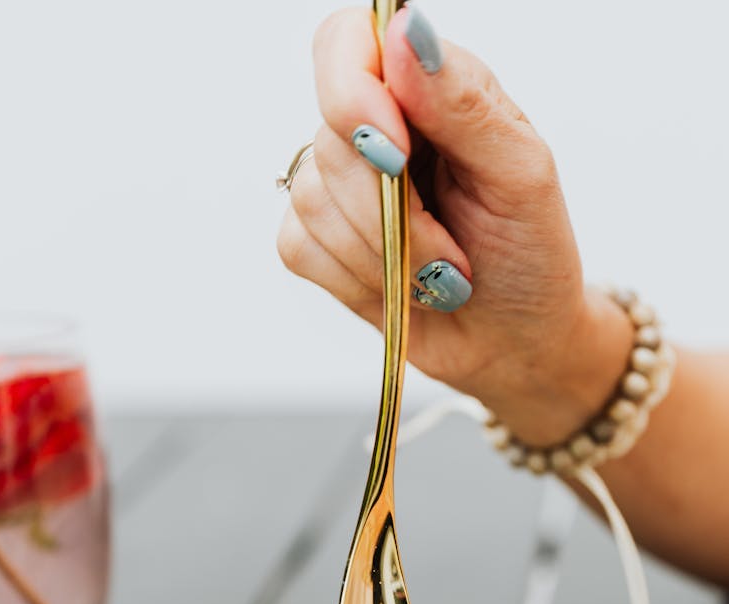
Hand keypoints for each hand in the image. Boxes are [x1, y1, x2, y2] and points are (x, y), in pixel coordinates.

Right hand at [278, 5, 630, 444]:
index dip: (352, 92)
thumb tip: (406, 34)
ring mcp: (338, 185)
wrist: (517, 342)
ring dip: (383, 256)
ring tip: (438, 276)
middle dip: (392, 213)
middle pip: (331, 139)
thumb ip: (464, 103)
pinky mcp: (316, 243)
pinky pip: (299, 248)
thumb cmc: (530, 255)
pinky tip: (401, 288)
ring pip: (312, 201)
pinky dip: (355, 280)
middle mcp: (375, 126)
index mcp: (426, 87)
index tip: (395, 151)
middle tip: (451, 252)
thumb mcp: (520, 175)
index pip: (347, 42)